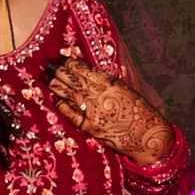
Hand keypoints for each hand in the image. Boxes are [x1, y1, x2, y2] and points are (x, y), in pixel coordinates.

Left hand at [49, 56, 176, 165]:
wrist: (149, 136)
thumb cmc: (142, 113)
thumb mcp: (129, 90)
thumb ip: (114, 81)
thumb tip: (103, 71)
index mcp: (109, 82)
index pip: (83, 68)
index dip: (70, 63)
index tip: (61, 58)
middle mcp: (99, 94)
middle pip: (72, 78)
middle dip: (58, 70)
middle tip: (46, 64)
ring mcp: (93, 110)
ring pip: (68, 93)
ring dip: (55, 84)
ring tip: (45, 77)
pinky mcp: (90, 126)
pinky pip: (71, 113)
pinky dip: (62, 105)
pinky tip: (55, 99)